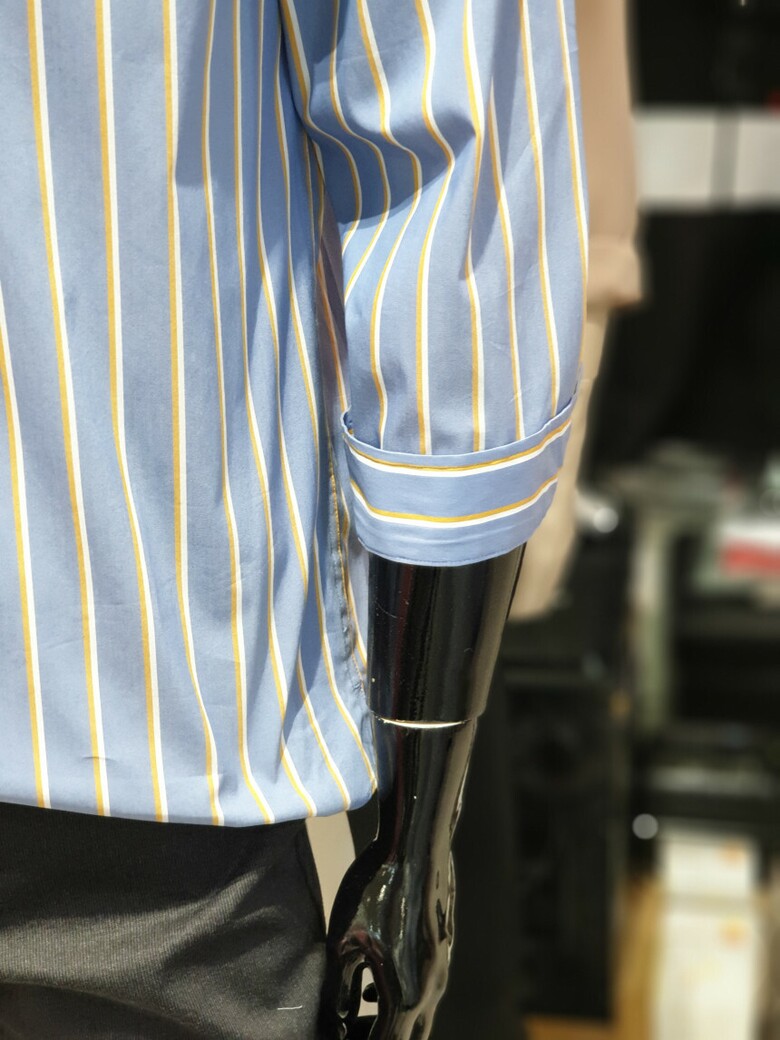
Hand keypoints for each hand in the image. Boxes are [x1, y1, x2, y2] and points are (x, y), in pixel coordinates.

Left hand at [319, 838, 454, 1039]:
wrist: (415, 844)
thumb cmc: (374, 890)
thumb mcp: (342, 943)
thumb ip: (336, 990)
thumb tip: (331, 1022)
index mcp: (407, 996)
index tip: (335, 1038)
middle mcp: (431, 988)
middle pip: (409, 1037)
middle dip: (378, 1037)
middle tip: (346, 1030)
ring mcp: (441, 966)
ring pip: (419, 1013)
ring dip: (391, 1019)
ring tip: (356, 1008)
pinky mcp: (442, 946)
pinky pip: (424, 986)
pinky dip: (401, 995)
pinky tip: (374, 982)